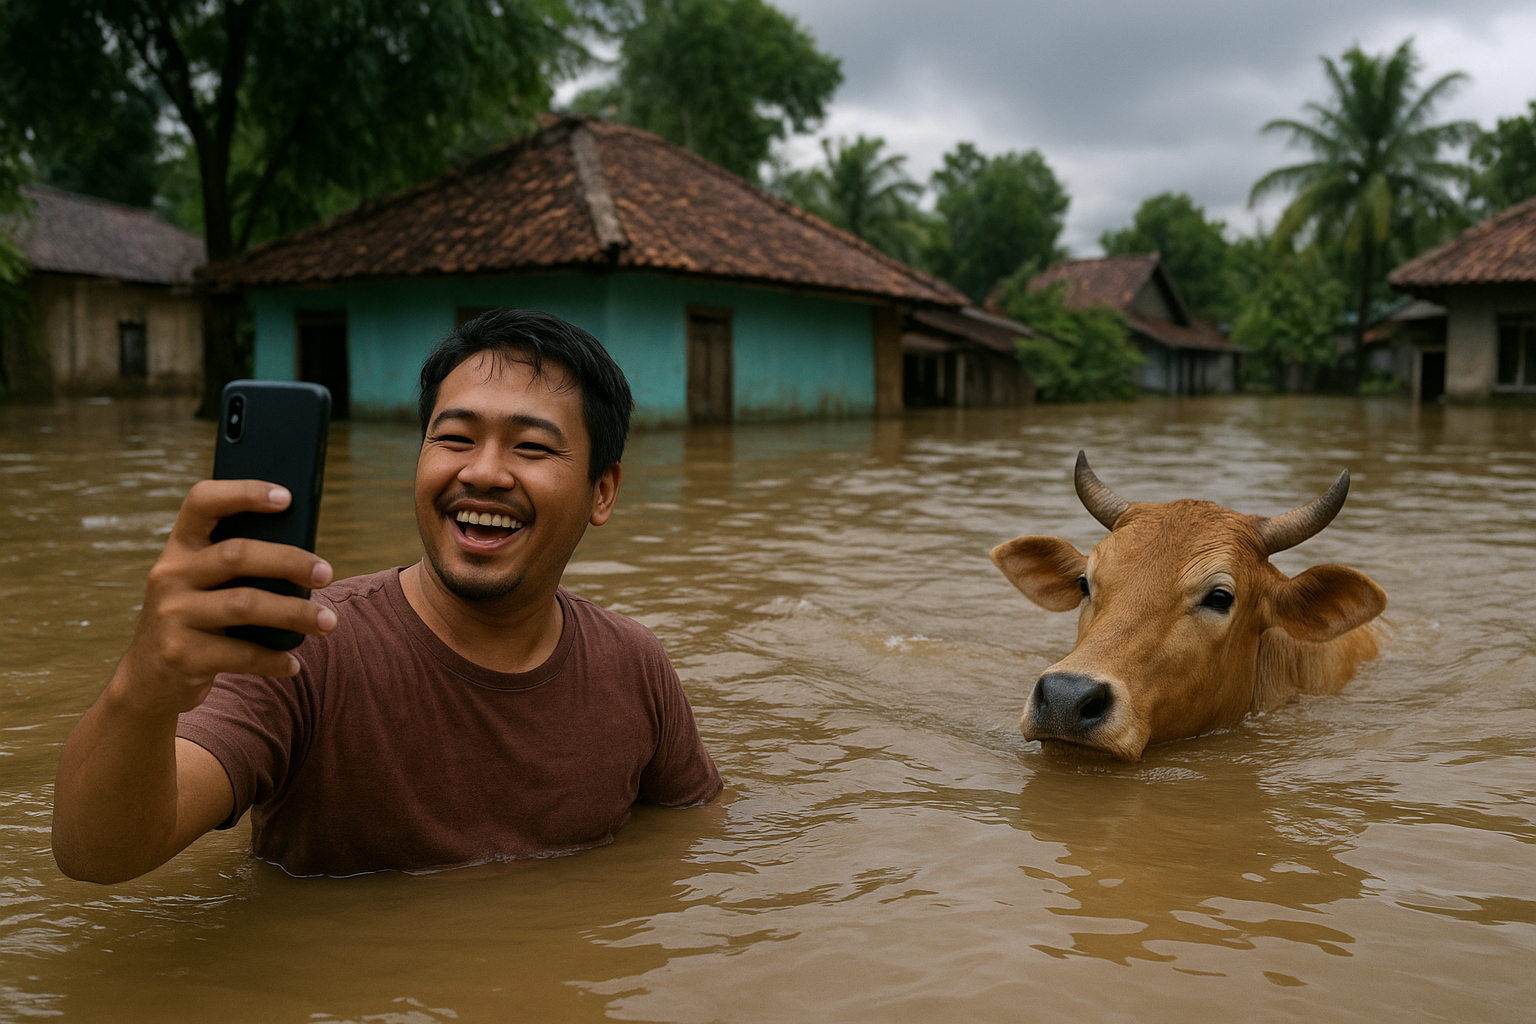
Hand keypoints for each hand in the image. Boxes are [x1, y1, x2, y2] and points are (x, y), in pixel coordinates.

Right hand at [111, 479, 336, 718]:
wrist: (148, 680)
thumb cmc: (195, 620)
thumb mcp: (202, 585)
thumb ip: (237, 566)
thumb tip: (308, 561)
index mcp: (180, 548)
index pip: (203, 503)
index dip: (244, 493)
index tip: (287, 497)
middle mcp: (170, 575)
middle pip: (237, 555)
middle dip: (289, 562)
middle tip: (326, 573)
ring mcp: (172, 615)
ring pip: (246, 605)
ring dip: (295, 614)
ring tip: (328, 623)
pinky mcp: (181, 654)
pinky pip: (242, 654)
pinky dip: (274, 659)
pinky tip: (293, 664)